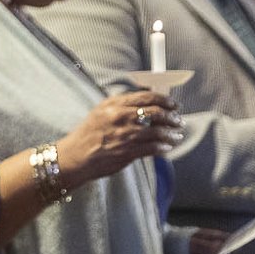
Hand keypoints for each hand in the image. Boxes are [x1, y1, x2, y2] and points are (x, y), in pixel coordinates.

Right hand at [55, 90, 182, 188]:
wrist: (76, 156)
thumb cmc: (88, 134)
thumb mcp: (101, 112)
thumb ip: (122, 105)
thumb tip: (147, 101)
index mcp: (114, 104)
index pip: (147, 97)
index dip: (165, 100)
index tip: (174, 104)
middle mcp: (121, 117)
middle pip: (156, 112)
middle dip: (172, 117)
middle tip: (178, 120)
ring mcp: (125, 135)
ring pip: (158, 131)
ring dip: (172, 134)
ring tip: (176, 136)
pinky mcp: (128, 151)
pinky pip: (153, 148)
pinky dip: (163, 147)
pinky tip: (167, 147)